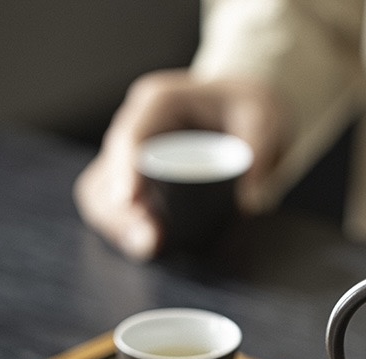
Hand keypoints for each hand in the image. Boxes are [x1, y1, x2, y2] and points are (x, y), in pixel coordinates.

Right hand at [73, 69, 288, 259]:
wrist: (242, 112)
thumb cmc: (247, 110)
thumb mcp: (263, 118)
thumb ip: (259, 150)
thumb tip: (250, 202)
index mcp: (160, 103)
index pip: (133, 135)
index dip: (126, 168)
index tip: (129, 199)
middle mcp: (137, 127)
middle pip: (108, 170)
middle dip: (120, 210)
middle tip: (150, 241)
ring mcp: (132, 157)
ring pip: (102, 193)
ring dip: (120, 225)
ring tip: (149, 248)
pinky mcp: (136, 181)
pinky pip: (114, 208)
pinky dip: (125, 229)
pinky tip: (147, 248)